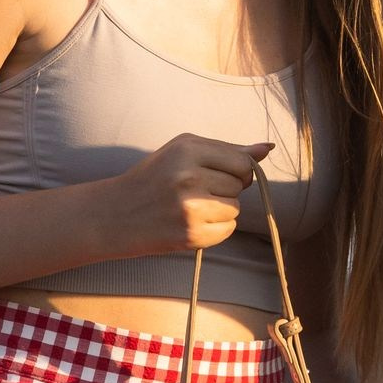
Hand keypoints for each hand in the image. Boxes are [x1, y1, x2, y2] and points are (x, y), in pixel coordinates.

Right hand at [104, 135, 271, 256]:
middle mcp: (188, 176)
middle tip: (197, 192)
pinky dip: (215, 229)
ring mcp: (190, 207)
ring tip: (191, 207)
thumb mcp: (183, 151)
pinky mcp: (190, 234)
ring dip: (221, 210)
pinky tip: (191, 223)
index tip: (215, 174)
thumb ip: (227, 150)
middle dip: (226, 189)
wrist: (115, 215)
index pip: (242, 161)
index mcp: (187, 148)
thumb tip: (267, 148)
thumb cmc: (153, 179)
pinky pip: (227, 230)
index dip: (236, 170)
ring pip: (235, 208)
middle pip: (240, 185)